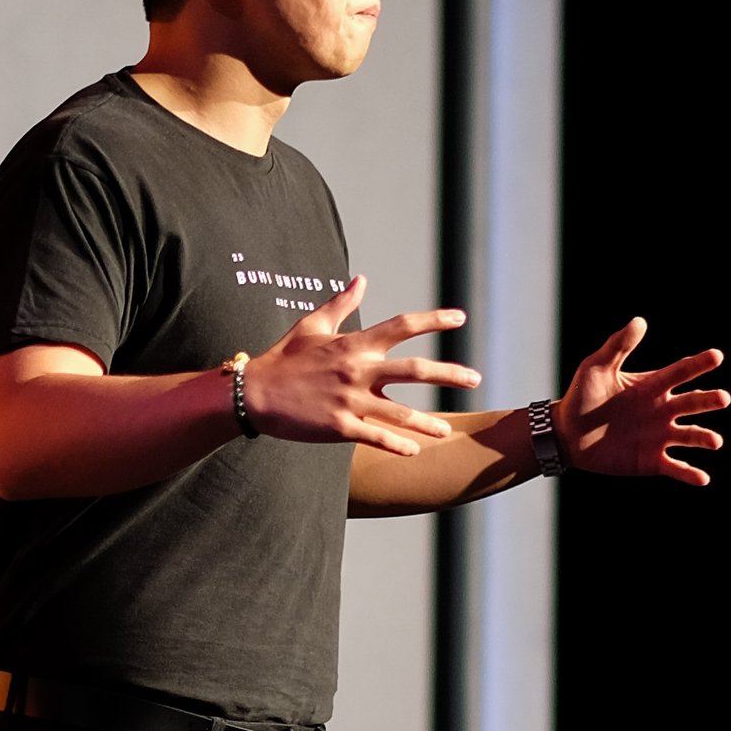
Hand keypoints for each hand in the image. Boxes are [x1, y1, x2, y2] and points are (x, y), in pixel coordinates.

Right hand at [244, 276, 482, 457]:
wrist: (255, 394)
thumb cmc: (284, 359)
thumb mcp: (312, 325)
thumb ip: (341, 303)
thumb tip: (361, 279)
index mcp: (354, 344)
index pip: (401, 326)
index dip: (433, 320)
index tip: (460, 318)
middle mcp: (357, 370)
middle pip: (414, 369)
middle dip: (449, 374)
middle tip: (475, 378)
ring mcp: (349, 400)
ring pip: (400, 413)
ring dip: (428, 423)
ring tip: (448, 431)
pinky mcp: (339, 426)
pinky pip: (375, 437)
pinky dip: (396, 445)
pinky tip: (414, 451)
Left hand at [557, 318, 727, 484]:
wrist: (566, 435)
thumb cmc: (581, 397)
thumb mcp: (596, 367)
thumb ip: (618, 346)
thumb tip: (640, 321)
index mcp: (652, 386)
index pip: (681, 372)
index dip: (699, 364)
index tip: (717, 356)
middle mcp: (662, 410)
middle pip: (692, 403)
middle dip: (708, 401)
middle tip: (723, 398)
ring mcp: (659, 436)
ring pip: (689, 436)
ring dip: (704, 438)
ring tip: (715, 441)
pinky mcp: (652, 461)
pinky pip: (675, 467)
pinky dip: (689, 474)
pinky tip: (702, 478)